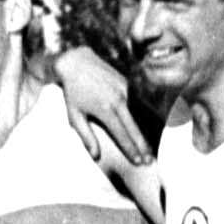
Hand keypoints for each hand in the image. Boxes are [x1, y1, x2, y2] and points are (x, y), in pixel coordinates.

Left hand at [56, 47, 152, 165]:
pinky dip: (143, 117)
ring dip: (145, 132)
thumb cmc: (73, 91)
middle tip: (149, 160)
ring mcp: (125, 90)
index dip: (130, 149)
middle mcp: (118, 99)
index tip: (138, 161)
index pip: (121, 134)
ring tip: (150, 148)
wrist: (76, 62)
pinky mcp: (127, 83)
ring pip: (139, 116)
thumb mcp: (74, 115)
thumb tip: (95, 156)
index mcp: (105, 109)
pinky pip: (137, 104)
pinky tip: (148, 127)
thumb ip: (86, 136)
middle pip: (134, 127)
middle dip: (142, 145)